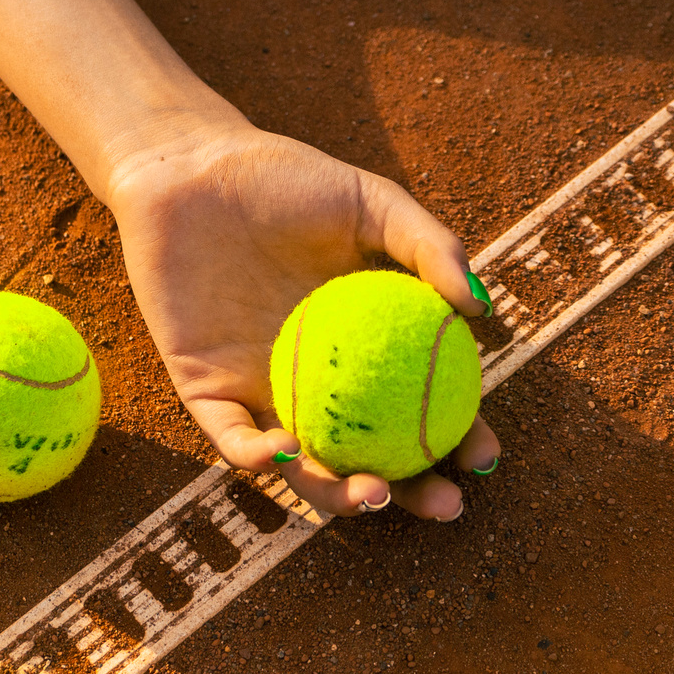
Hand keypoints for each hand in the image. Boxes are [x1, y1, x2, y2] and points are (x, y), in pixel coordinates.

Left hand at [102, 116, 499, 520]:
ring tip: (371, 494)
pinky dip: (258, 457)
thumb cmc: (284, 180)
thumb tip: (481, 309)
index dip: (456, 444)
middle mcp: (317, 383)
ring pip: (303, 467)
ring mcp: (262, 393)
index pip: (419, 410)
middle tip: (443, 505)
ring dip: (336, 495)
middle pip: (369, 457)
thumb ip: (428, 247)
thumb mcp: (371, 203)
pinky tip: (287, 451)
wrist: (190, 168)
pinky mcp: (206, 393)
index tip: (483, 460)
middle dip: (408, 495)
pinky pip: (233, 441)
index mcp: (365, 347)